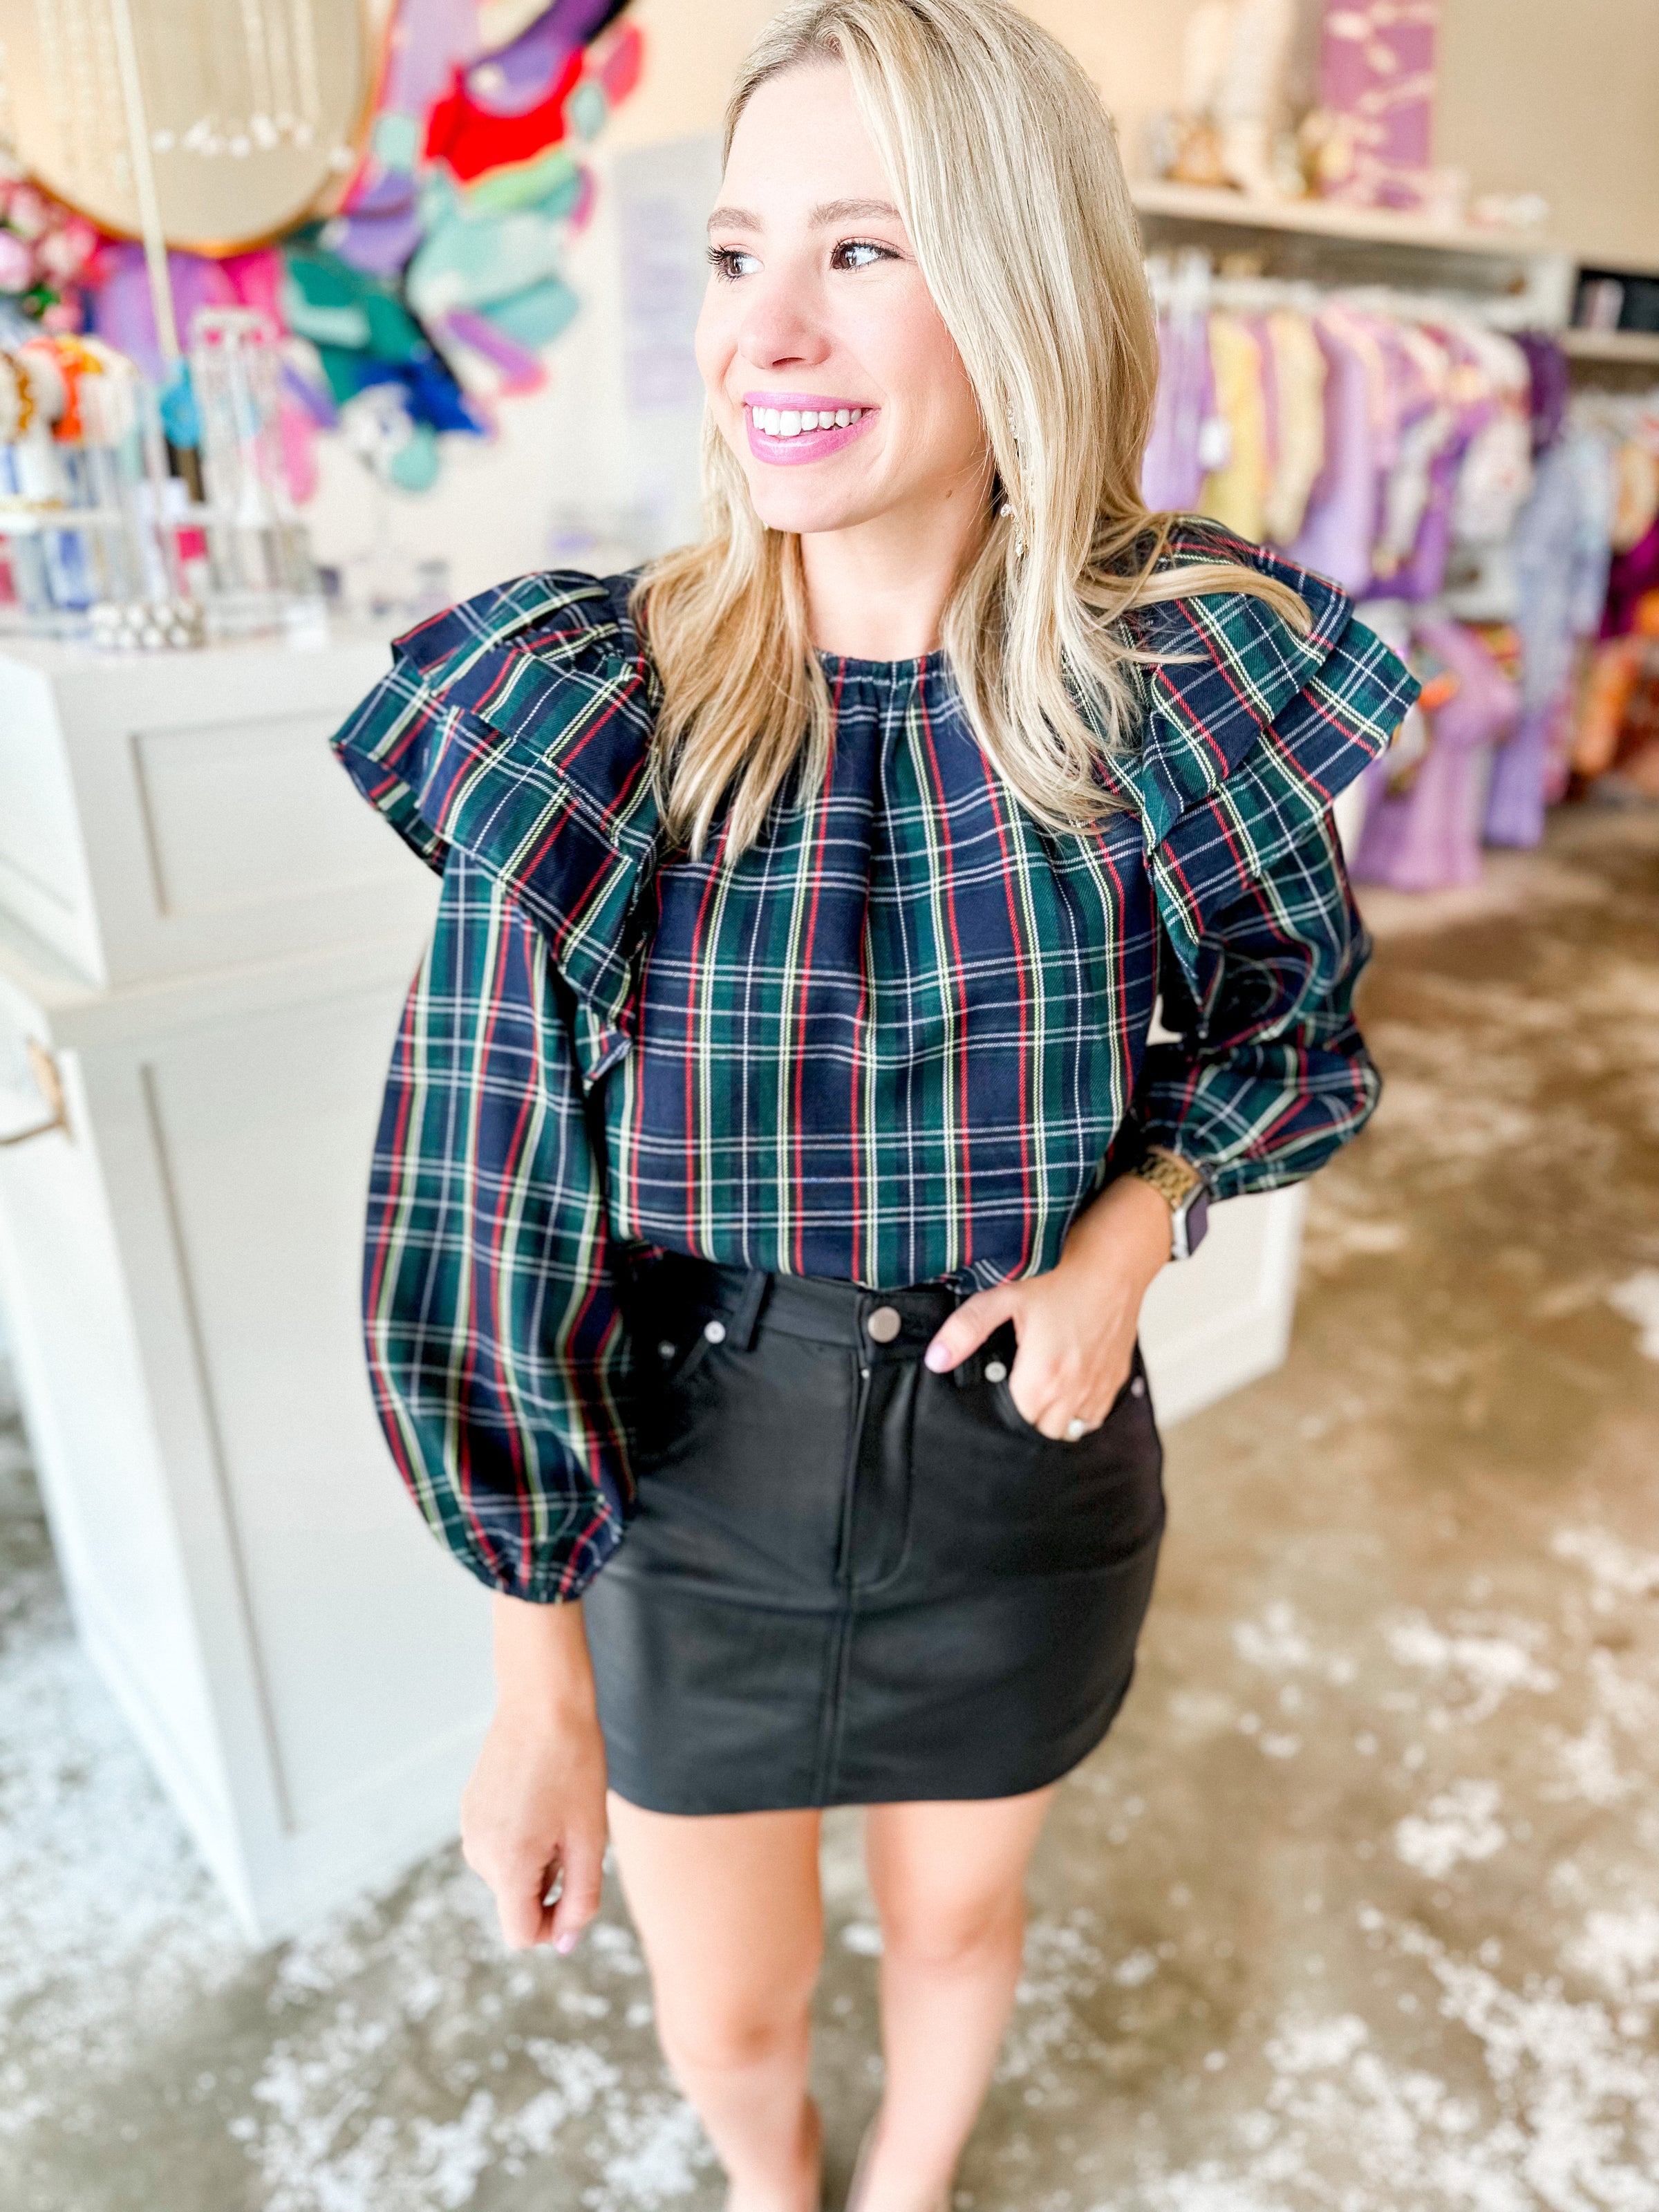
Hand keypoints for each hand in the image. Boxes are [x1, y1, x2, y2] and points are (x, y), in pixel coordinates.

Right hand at [462, 1595, 609, 1951]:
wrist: (543, 1703)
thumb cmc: (575, 1768)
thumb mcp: (589, 1839)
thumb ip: (580, 1900)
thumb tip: (563, 1943)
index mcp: (508, 1864)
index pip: (521, 1934)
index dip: (553, 1928)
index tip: (577, 1893)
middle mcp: (478, 1852)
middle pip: (516, 1901)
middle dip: (549, 1884)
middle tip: (574, 1834)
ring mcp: (469, 1828)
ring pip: (508, 1873)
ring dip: (536, 1860)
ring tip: (558, 1812)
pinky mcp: (470, 1808)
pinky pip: (498, 1845)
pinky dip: (522, 1837)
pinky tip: (539, 1797)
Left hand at [923, 1173, 1171, 1437]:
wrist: (1117, 1252)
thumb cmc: (1062, 1268)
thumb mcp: (1003, 1293)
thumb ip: (966, 1330)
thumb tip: (935, 1360)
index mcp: (1044, 1377)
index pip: (1017, 1423)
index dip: (999, 1411)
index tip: (994, 1390)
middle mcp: (1076, 1390)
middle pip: (1045, 1430)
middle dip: (1027, 1417)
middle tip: (1015, 1384)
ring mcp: (1101, 1384)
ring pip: (1073, 1428)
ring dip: (1055, 1416)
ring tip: (1040, 1387)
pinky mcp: (1118, 1373)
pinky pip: (1097, 1413)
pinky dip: (1082, 1409)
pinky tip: (1068, 1382)